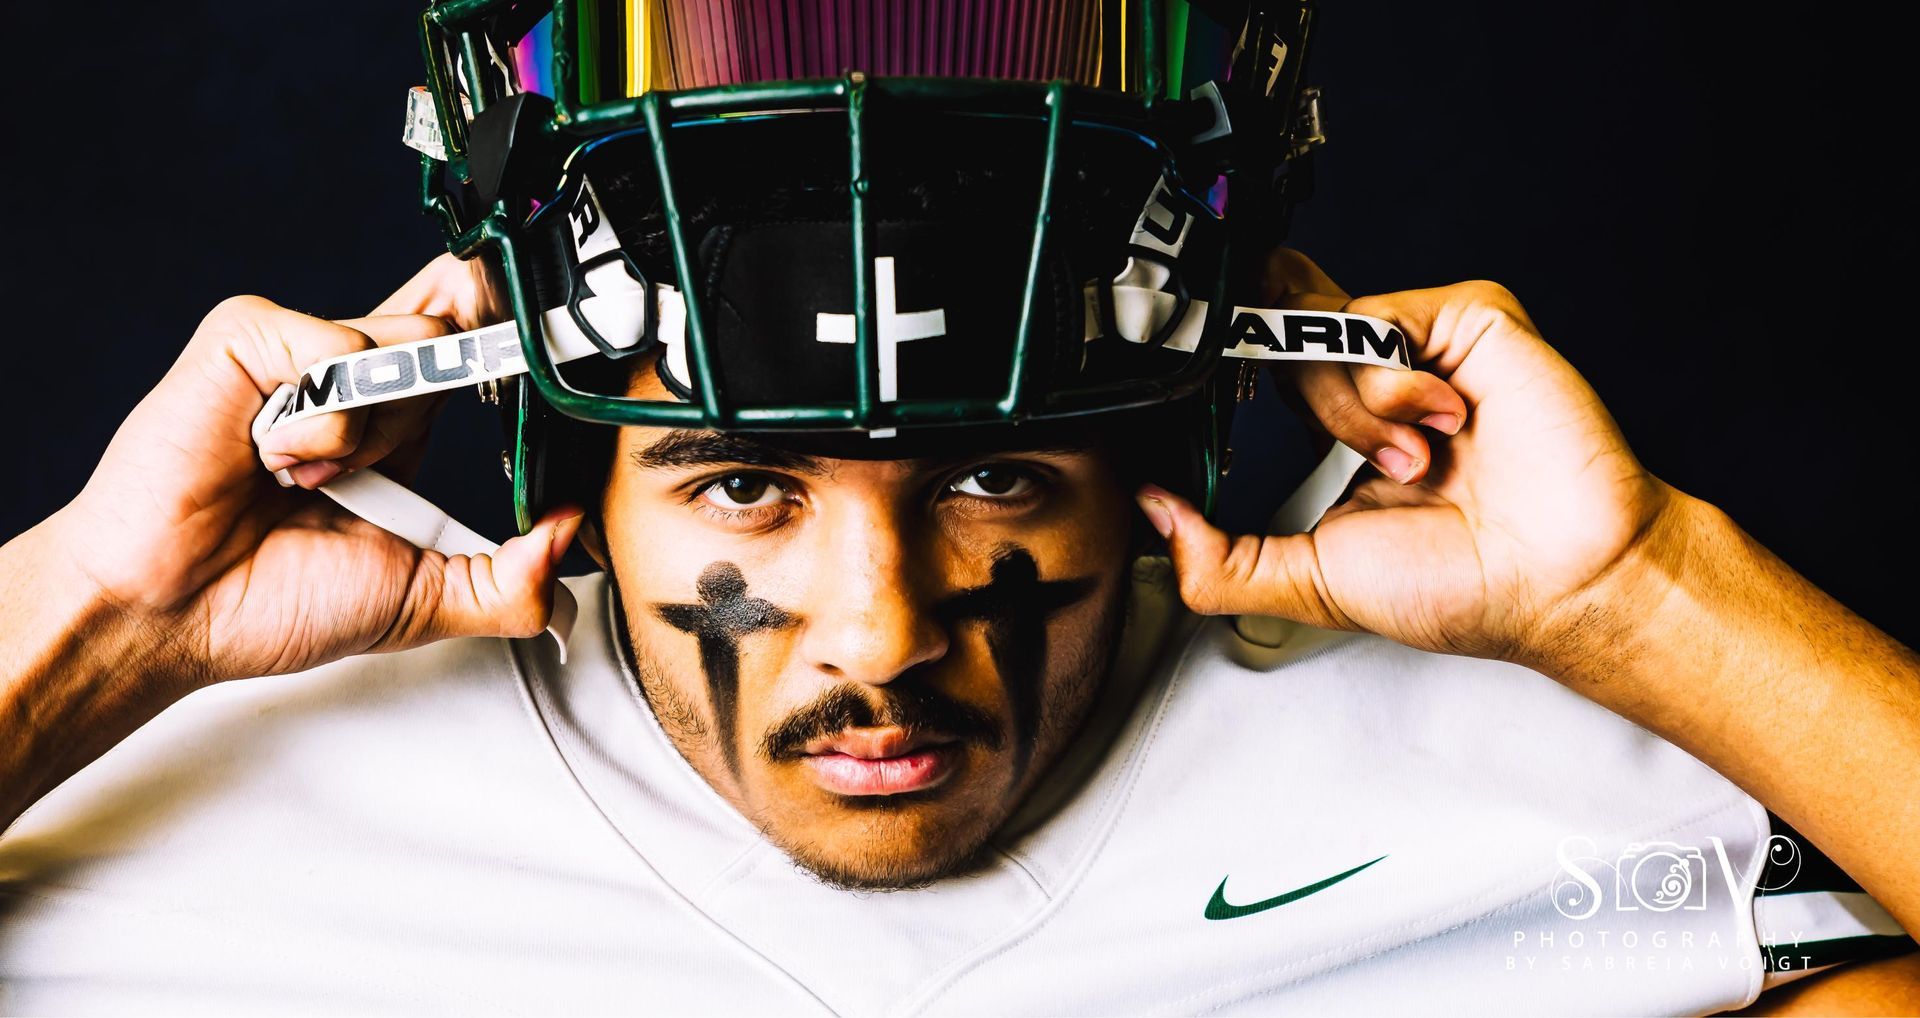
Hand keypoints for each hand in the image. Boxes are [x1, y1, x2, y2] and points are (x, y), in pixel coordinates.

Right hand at [46, 253, 581, 693]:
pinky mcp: (246, 339)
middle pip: (445, 338)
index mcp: (392, 430)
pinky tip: (271, 457)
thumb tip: (570, 535)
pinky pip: (330, 342)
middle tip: (367, 476)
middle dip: (430, 404)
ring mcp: (297, 355)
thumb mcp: (422, 599)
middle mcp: (348, 385)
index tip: (538, 359)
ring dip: (370, 425)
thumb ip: (508, 579)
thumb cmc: (269, 602)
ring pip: (397, 342)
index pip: (470, 360)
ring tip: (307, 480)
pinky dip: (318, 413)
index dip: (505, 357)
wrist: (171, 614)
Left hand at [1137, 252, 1672, 664]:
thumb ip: (1218, 560)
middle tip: (1371, 470)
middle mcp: (1377, 383)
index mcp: (1339, 435)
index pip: (1262, 369)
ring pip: (1327, 327)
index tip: (1207, 389)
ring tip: (1417, 465)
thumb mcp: (1309, 581)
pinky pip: (1384, 315)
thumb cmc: (1461, 587)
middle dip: (1316, 408)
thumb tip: (1150, 513)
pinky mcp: (1467, 317)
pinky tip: (1443, 424)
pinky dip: (1397, 380)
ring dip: (1357, 407)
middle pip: (1285, 340)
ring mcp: (1423, 346)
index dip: (1232, 370)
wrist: (1558, 578)